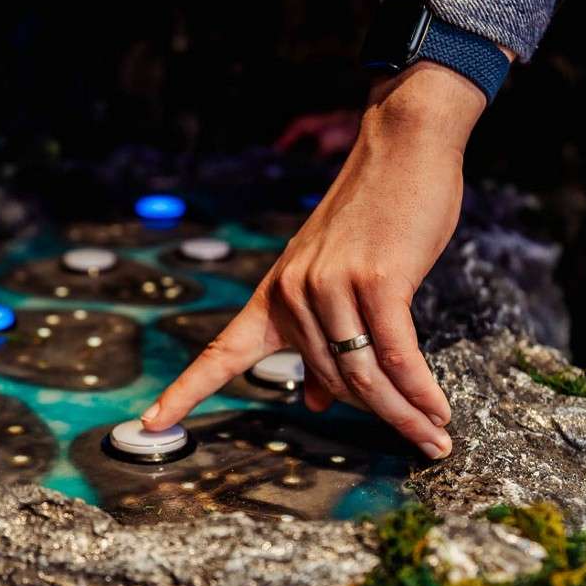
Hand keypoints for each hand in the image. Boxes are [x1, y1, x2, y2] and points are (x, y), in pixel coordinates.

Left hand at [142, 62, 488, 458]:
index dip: (184, 392)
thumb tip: (315, 399)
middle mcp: (292, 293)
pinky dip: (418, 390)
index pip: (221, 353)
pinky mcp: (375, 281)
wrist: (400, 148)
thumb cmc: (375, 214)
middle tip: (419, 437)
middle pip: (331, 381)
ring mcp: (330, 286)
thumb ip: (320, 337)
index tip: (148, 423)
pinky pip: (394, 354)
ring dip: (405, 413)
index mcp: (274, 294)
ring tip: (436, 437)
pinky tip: (436, 412)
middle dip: (380, 414)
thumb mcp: (335, 276)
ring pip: (363, 375)